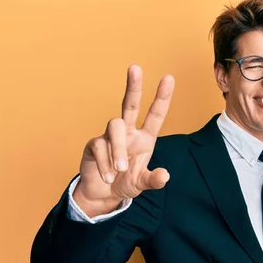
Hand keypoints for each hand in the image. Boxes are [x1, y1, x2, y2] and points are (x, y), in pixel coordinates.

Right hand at [74, 65, 173, 214]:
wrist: (102, 194)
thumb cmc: (125, 182)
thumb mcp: (142, 184)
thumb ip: (154, 180)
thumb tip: (165, 176)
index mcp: (144, 138)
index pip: (155, 115)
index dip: (162, 98)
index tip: (169, 78)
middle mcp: (128, 132)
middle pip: (130, 104)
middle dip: (134, 86)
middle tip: (135, 67)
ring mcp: (109, 136)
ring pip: (114, 126)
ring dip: (117, 149)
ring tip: (120, 169)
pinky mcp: (94, 144)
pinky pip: (99, 147)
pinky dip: (105, 163)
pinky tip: (108, 177)